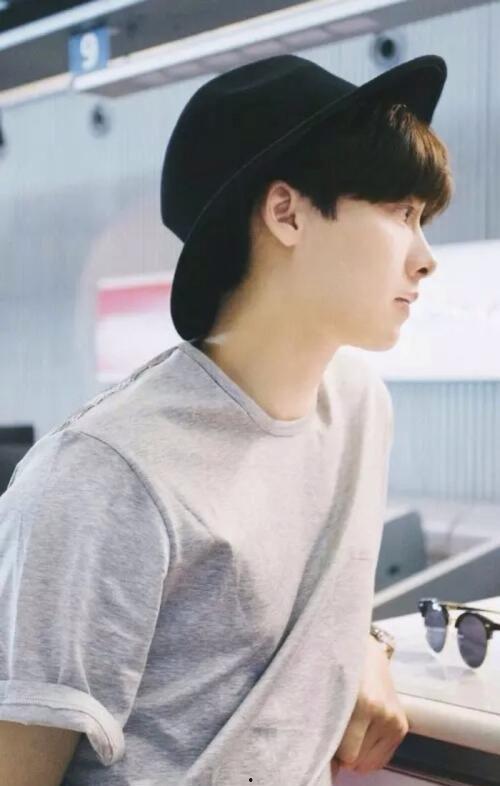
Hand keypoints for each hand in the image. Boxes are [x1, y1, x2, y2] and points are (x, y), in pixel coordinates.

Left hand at [331, 634, 409, 774]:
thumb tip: (330, 766)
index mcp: (366, 703)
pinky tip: (358, 737)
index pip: (346, 754)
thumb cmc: (339, 669)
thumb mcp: (327, 690)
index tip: (322, 737)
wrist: (365, 650)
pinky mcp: (402, 726)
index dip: (330, 751)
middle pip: (357, 760)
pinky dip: (367, 754)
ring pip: (368, 763)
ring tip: (347, 731)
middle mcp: (385, 714)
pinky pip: (380, 760)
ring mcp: (396, 721)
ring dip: (355, 753)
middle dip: (342, 752)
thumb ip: (325, 723)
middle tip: (333, 730)